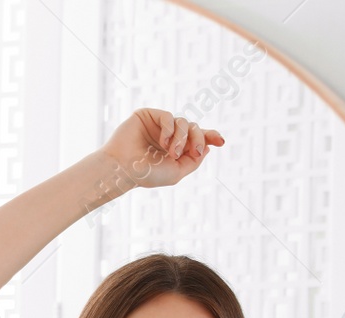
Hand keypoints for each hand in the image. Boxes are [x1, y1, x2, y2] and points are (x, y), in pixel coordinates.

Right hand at [99, 107, 222, 189]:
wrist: (123, 168)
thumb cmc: (146, 174)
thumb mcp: (177, 172)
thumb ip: (194, 161)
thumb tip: (207, 147)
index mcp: (174, 149)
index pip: (197, 138)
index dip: (211, 137)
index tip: (221, 141)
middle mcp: (167, 136)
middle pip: (194, 128)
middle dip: (198, 140)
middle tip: (195, 152)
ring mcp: (158, 126)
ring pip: (184, 122)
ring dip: (183, 138)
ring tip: (173, 152)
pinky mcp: (148, 116)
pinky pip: (168, 116)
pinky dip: (170, 129)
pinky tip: (163, 141)